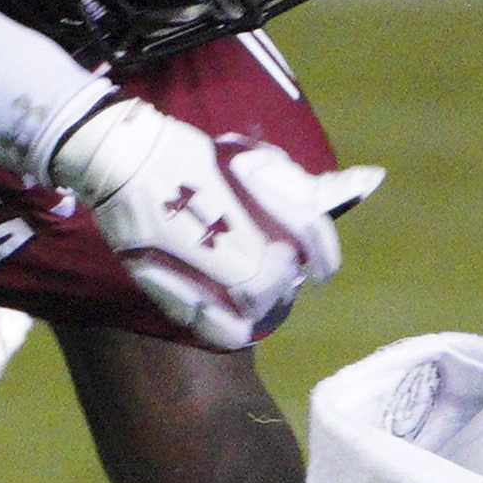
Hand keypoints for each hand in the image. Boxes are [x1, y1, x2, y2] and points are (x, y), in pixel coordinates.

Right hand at [51, 97, 374, 349]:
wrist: (113, 153)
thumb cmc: (187, 152)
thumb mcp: (244, 156)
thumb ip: (296, 183)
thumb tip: (368, 181)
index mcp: (232, 179)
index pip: (297, 224)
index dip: (319, 251)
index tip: (321, 268)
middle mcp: (206, 215)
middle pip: (264, 274)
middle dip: (278, 284)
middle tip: (278, 281)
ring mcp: (173, 246)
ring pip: (235, 298)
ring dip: (257, 309)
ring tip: (258, 306)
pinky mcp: (146, 268)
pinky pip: (193, 315)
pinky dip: (222, 328)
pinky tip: (235, 329)